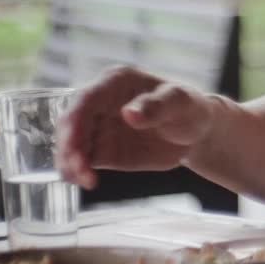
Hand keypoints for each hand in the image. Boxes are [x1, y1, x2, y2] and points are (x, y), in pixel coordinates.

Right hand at [55, 66, 216, 189]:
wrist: (196, 132)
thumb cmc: (188, 107)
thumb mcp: (180, 102)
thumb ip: (157, 106)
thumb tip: (129, 113)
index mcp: (116, 82)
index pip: (86, 98)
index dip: (75, 121)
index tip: (73, 143)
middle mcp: (100, 103)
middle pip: (71, 123)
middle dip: (68, 146)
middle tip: (78, 169)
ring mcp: (98, 127)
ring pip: (71, 145)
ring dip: (69, 163)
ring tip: (85, 180)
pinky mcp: (102, 150)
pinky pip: (82, 161)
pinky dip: (78, 172)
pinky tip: (86, 182)